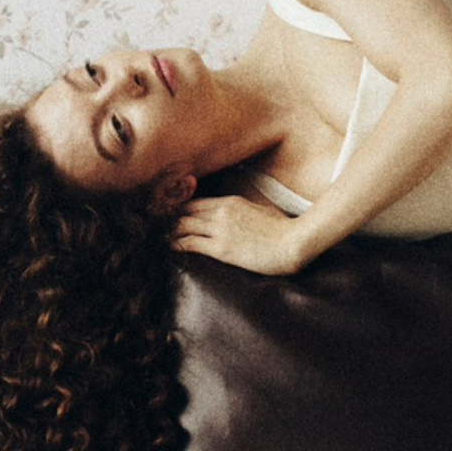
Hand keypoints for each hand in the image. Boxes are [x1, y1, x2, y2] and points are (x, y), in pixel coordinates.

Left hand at [168, 193, 309, 275]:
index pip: (195, 202)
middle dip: (168, 220)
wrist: (293, 243)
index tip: (170, 217)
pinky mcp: (221, 248)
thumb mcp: (261, 211)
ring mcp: (220, 229)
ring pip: (182, 225)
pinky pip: (190, 243)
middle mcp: (221, 212)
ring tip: (158, 239)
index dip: (180, 209)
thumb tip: (239, 214)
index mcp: (230, 202)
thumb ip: (244, 210)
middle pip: (184, 211)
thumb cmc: (283, 229)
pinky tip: (169, 248)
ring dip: (169, 232)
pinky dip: (177, 245)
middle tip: (157, 228)